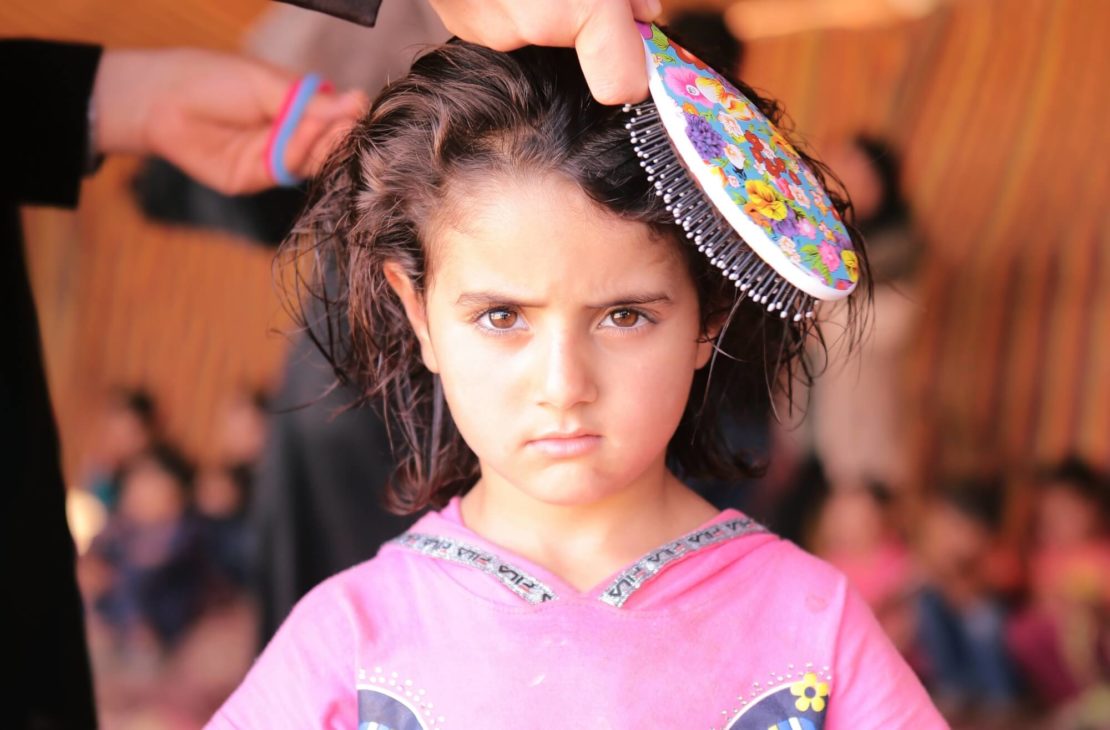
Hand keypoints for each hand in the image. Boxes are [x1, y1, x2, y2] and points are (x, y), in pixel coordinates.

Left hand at [92, 48, 366, 194]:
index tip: (359, 111)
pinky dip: (297, 154)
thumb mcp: (267, 85)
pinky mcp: (256, 179)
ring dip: (320, 144)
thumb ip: (310, 102)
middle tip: (349, 124)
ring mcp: (274, 160)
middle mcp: (289, 137)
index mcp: (295, 109)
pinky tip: (302, 135)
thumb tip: (358, 101)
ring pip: (311, 161)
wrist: (161, 99)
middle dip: (338, 135)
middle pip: (327, 145)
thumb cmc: (213, 79)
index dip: (346, 118)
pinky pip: (286, 172)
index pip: (333, 119)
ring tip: (322, 125)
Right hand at [427, 0, 661, 104]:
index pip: (622, 84)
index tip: (636, 47)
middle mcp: (529, 30)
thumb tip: (643, 12)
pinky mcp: (459, 22)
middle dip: (584, 12)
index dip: (635, 67)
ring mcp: (487, 28)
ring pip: (536, 29)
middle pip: (577, 42)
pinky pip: (500, 18)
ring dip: (542, 1)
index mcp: (575, 8)